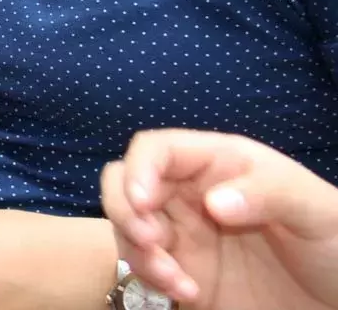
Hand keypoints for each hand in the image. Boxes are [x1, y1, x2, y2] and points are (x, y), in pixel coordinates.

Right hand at [103, 130, 337, 309]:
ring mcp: (184, 233)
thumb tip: (212, 202)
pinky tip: (188, 292)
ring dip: (137, 250)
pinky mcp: (182, 271)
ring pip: (126, 225)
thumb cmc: (337, 245)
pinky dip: (151, 278)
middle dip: (124, 209)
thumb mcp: (317, 210)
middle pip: (125, 182)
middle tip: (150, 240)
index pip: (158, 150)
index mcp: (220, 164)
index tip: (143, 203)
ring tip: (175, 278)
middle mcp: (191, 194)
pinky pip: (142, 266)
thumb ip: (269, 193)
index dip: (139, 169)